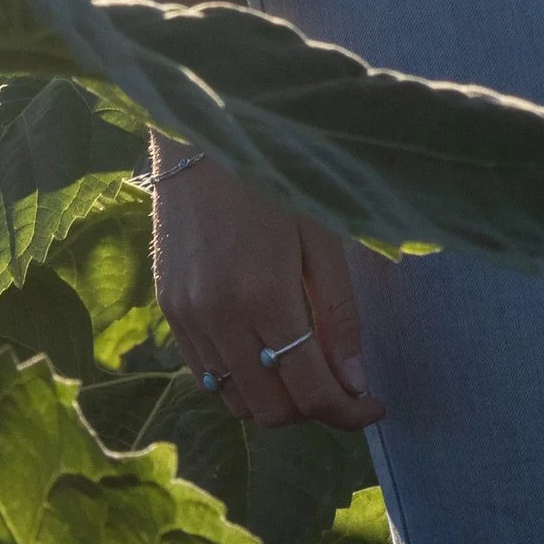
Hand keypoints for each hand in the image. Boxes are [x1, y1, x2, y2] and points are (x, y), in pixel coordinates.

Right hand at [153, 161, 383, 430]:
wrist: (204, 131)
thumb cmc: (276, 172)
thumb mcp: (322, 234)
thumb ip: (338, 313)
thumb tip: (354, 381)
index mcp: (264, 295)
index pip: (309, 390)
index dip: (348, 412)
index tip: (374, 404)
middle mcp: (218, 317)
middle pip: (270, 410)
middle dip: (314, 409)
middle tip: (344, 384)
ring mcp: (186, 317)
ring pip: (234, 401)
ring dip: (275, 399)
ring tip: (305, 366)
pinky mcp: (168, 309)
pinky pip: (205, 375)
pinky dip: (239, 380)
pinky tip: (264, 348)